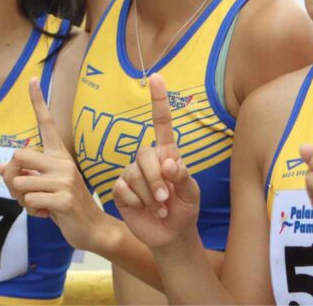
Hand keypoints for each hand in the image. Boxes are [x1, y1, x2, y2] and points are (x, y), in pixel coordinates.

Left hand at [0, 77, 107, 250]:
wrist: (90, 228)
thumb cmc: (62, 206)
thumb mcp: (41, 187)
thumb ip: (23, 175)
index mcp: (58, 155)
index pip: (47, 123)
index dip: (38, 101)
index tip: (32, 79)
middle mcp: (62, 162)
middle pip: (17, 156)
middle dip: (11, 177)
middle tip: (24, 192)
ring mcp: (65, 179)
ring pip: (20, 183)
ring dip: (22, 200)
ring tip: (40, 205)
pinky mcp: (64, 198)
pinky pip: (29, 201)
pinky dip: (32, 212)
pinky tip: (48, 214)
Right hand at [113, 73, 201, 250]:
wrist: (171, 235)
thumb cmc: (185, 209)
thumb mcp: (192, 193)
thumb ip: (184, 176)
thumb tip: (169, 162)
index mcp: (167, 153)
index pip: (161, 123)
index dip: (158, 101)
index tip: (156, 77)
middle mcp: (147, 159)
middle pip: (144, 155)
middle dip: (156, 179)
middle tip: (167, 198)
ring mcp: (132, 173)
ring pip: (134, 174)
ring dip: (149, 195)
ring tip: (160, 207)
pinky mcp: (120, 189)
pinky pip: (123, 188)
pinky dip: (137, 202)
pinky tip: (145, 210)